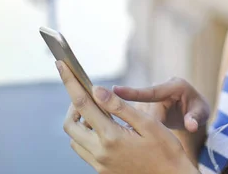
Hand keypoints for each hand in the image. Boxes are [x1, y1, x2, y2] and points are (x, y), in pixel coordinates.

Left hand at [56, 61, 197, 173]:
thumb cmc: (166, 150)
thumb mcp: (148, 123)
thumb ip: (119, 107)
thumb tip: (96, 90)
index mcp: (111, 137)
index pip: (82, 104)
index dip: (70, 82)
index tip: (61, 65)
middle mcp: (100, 153)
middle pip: (70, 124)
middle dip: (73, 105)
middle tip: (89, 95)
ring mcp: (100, 165)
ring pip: (75, 140)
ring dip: (80, 122)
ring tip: (99, 112)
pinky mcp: (103, 171)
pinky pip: (84, 151)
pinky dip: (87, 136)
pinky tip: (104, 129)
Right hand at [113, 77, 210, 133]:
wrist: (195, 109)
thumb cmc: (199, 109)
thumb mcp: (202, 112)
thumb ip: (196, 118)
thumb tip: (191, 125)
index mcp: (174, 86)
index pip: (151, 91)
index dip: (133, 92)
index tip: (115, 90)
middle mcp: (160, 89)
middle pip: (144, 108)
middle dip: (141, 123)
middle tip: (136, 135)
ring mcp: (151, 98)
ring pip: (139, 114)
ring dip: (136, 125)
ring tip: (132, 136)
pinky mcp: (146, 106)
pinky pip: (138, 117)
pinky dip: (135, 126)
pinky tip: (129, 136)